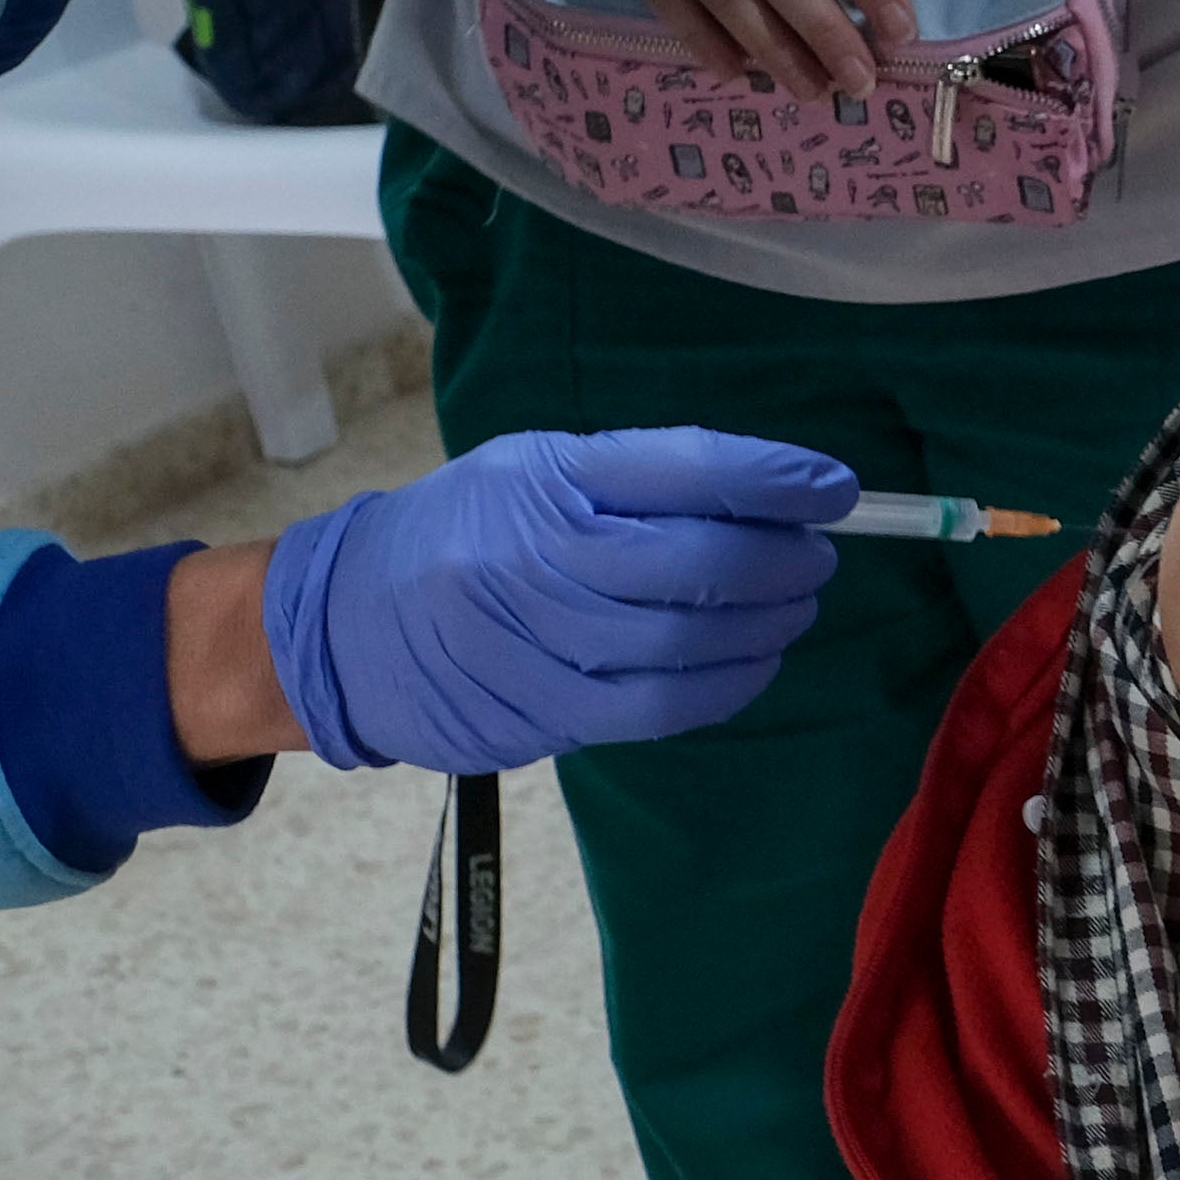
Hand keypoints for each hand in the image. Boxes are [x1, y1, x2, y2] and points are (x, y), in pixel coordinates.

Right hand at [259, 428, 851, 773]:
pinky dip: (723, 688)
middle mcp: (536, 554)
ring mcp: (533, 641)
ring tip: (793, 609)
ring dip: (763, 628)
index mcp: (543, 476)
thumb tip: (770, 499)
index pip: (682, 467)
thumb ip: (640, 481)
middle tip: (816, 557)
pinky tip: (753, 666)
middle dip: (780, 562)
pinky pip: (656, 709)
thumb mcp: (535, 472)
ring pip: (684, 643)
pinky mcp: (537, 712)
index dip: (773, 479)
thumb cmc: (464, 532)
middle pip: (696, 563)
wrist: (345, 624)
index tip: (834, 489)